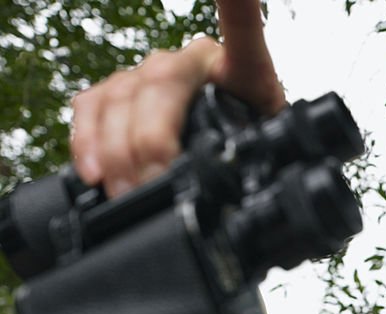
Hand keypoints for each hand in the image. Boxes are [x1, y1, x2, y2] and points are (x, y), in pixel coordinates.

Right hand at [70, 0, 285, 197]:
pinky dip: (87, 141)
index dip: (236, 2)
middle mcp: (194, 60)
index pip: (243, 26)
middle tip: (153, 181)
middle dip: (149, 140)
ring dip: (116, 151)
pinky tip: (94, 171)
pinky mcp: (123, 93)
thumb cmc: (253, 152)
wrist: (233, 158)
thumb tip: (265, 197)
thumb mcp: (272, 158)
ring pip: (120, 96)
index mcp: (243, 68)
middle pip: (158, 82)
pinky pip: (93, 106)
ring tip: (126, 190)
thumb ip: (269, 160)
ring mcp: (153, 73)